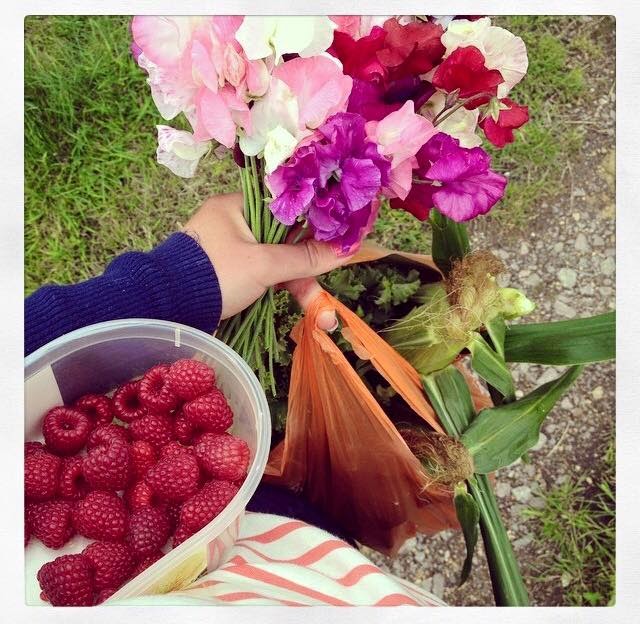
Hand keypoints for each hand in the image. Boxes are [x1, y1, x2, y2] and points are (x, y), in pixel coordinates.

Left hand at [183, 193, 351, 328]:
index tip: (340, 239)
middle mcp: (235, 223)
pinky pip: (264, 274)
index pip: (287, 207)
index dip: (316, 223)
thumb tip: (346, 248)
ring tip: (322, 316)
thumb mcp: (262, 265)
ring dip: (299, 285)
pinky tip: (302, 303)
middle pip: (285, 239)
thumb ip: (304, 257)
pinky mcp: (230, 273)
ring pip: (276, 261)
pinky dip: (281, 289)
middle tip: (328, 292)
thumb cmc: (213, 276)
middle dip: (309, 268)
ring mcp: (231, 250)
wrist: (167, 309)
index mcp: (237, 207)